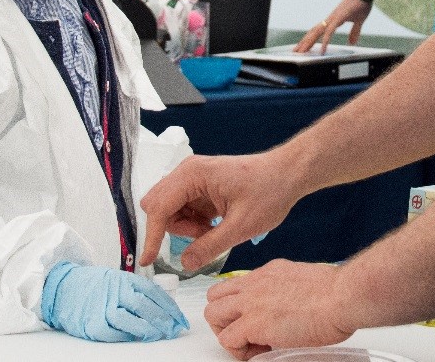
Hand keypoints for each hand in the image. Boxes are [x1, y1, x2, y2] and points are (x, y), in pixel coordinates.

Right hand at [41, 262, 188, 341]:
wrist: (63, 288)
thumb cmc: (94, 286)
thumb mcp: (118, 280)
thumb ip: (137, 291)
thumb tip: (163, 308)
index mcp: (125, 279)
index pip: (153, 293)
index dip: (170, 307)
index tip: (179, 319)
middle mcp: (115, 290)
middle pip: (144, 305)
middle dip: (162, 320)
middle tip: (172, 330)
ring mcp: (102, 306)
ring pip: (129, 319)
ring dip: (146, 329)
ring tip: (156, 335)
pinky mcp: (91, 322)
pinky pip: (112, 332)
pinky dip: (125, 336)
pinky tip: (134, 337)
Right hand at [139, 153, 295, 269]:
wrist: (288, 175)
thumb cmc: (269, 192)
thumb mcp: (241, 226)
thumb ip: (210, 246)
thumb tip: (185, 264)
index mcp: (194, 174)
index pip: (159, 208)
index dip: (151, 236)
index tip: (147, 261)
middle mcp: (188, 171)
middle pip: (158, 207)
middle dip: (174, 229)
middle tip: (204, 236)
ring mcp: (193, 177)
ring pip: (169, 210)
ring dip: (186, 227)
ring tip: (215, 229)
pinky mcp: (199, 186)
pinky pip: (183, 209)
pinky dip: (193, 223)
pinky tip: (215, 224)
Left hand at [204, 260, 354, 358]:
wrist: (342, 297)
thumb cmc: (337, 293)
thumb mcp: (304, 283)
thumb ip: (288, 292)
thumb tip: (288, 310)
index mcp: (270, 272)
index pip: (238, 286)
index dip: (241, 307)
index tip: (258, 320)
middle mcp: (256, 282)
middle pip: (216, 296)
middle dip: (224, 318)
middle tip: (243, 333)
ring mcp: (252, 301)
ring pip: (212, 314)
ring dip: (226, 331)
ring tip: (248, 343)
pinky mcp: (253, 322)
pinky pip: (227, 340)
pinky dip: (239, 351)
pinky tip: (260, 351)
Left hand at [293, 0, 372, 52]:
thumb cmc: (361, 3)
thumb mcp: (358, 21)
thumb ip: (354, 32)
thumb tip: (351, 42)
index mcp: (333, 20)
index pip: (318, 30)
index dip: (310, 38)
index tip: (303, 46)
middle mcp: (330, 19)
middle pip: (313, 32)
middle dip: (304, 42)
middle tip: (295, 51)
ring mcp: (333, 18)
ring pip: (317, 32)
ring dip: (309, 42)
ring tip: (301, 51)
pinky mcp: (338, 18)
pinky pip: (329, 32)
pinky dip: (325, 41)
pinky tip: (322, 50)